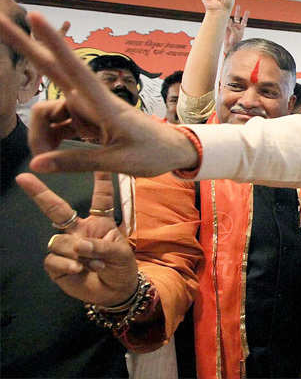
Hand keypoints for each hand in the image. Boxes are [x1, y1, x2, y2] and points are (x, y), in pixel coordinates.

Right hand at [0, 11, 198, 175]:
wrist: (173, 152)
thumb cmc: (152, 153)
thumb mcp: (117, 162)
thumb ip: (77, 162)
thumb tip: (36, 163)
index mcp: (104, 105)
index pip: (74, 68)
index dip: (54, 44)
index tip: (36, 18)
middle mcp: (91, 100)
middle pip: (52, 73)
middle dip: (27, 48)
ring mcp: (88, 108)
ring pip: (49, 111)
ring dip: (41, 134)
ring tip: (48, 159)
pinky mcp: (87, 118)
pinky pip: (58, 123)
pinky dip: (51, 138)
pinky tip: (53, 154)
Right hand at [16, 172, 137, 305]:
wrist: (116, 292)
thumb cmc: (121, 268)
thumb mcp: (120, 253)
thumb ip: (101, 246)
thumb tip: (79, 245)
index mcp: (99, 222)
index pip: (100, 198)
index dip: (100, 180)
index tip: (99, 164)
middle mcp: (79, 230)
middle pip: (57, 209)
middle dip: (40, 193)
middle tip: (23, 178)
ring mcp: (66, 246)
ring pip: (58, 240)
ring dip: (76, 252)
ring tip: (93, 263)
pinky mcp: (56, 265)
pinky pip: (53, 259)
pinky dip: (66, 264)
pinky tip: (78, 270)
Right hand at [224, 5, 249, 54]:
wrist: (229, 47)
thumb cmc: (235, 41)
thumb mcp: (236, 33)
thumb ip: (233, 26)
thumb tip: (229, 20)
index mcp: (241, 28)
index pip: (244, 21)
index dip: (245, 16)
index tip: (247, 11)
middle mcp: (236, 26)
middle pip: (237, 17)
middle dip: (237, 11)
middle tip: (238, 6)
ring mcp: (230, 27)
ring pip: (230, 20)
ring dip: (229, 21)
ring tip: (229, 26)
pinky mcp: (225, 28)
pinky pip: (226, 24)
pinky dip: (226, 24)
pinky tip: (226, 26)